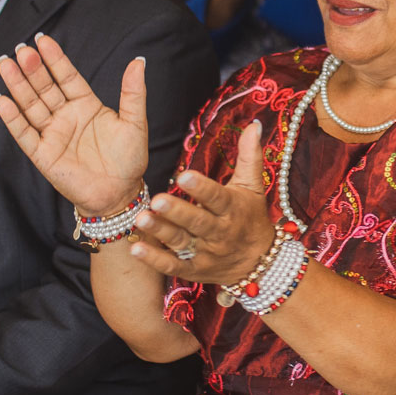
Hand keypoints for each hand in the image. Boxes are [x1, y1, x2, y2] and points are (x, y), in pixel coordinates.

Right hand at [0, 35, 148, 218]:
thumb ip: (133, 92)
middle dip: (33, 68)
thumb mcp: (135, 123)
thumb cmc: (128, 160)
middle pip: (45, 87)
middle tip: (22, 49)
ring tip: (6, 64)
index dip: (55, 59)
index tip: (43, 39)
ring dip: (18, 85)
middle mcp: (66, 116)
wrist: (120, 195)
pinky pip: (24, 134)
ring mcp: (52, 134)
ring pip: (31, 105)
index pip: (67, 76)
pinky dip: (12, 118)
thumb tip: (138, 60)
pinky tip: (2, 101)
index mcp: (86, 105)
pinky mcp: (43, 155)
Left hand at [127, 121, 277, 287]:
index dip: (202, 188)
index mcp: (233, 209)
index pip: (217, 197)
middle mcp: (220, 232)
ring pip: (181, 243)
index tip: (184, 175)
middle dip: (177, 212)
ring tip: (141, 218)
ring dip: (160, 232)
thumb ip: (249, 156)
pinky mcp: (194, 270)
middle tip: (156, 198)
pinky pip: (173, 266)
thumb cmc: (251, 217)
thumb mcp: (253, 187)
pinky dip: (155, 259)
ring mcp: (206, 253)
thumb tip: (253, 124)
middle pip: (197, 222)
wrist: (260, 264)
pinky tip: (136, 248)